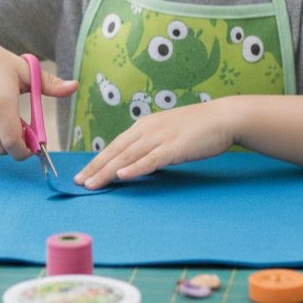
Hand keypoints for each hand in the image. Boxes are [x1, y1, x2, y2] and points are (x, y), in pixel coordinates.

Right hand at [0, 45, 77, 159]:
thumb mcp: (25, 70)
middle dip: (14, 146)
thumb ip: (50, 84)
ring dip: (0, 137)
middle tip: (22, 131)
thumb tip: (75, 86)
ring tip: (3, 115)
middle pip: (2, 148)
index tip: (32, 147)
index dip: (24, 150)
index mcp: (1, 101)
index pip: (13, 142)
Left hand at [74, 99, 234, 188]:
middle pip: (115, 151)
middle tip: (78, 182)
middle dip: (95, 168)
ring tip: (92, 184)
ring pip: (128, 156)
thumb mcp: (167, 134)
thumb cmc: (197, 128)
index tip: (83, 173)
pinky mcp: (175, 147)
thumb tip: (136, 160)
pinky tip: (122, 175)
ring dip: (107, 171)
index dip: (97, 160)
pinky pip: (151, 160)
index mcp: (144, 126)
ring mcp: (160, 137)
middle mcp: (147, 130)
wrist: (223, 118)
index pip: (115, 145)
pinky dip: (135, 168)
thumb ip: (150, 145)